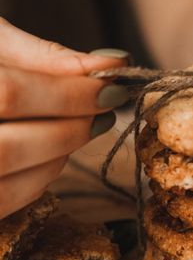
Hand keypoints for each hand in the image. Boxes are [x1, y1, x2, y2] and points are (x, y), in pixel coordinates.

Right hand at [0, 18, 129, 218]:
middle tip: (105, 104)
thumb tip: (106, 66)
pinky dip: (37, 181)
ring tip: (79, 124)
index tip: (113, 79)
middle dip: (70, 125)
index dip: (68, 90)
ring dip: (58, 155)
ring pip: (5, 185)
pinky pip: (1, 204)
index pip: (8, 94)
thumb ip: (37, 54)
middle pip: (8, 147)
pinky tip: (50, 155)